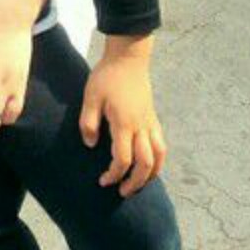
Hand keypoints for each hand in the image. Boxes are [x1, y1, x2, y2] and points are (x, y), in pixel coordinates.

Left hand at [78, 36, 165, 197]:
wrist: (128, 58)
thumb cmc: (107, 76)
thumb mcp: (90, 98)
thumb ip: (88, 123)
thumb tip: (91, 146)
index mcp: (124, 123)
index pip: (124, 159)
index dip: (114, 174)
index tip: (103, 181)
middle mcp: (141, 126)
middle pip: (146, 163)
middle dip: (136, 182)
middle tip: (122, 192)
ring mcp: (150, 122)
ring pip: (159, 156)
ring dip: (151, 174)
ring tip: (139, 183)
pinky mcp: (153, 117)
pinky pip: (161, 144)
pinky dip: (158, 159)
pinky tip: (149, 165)